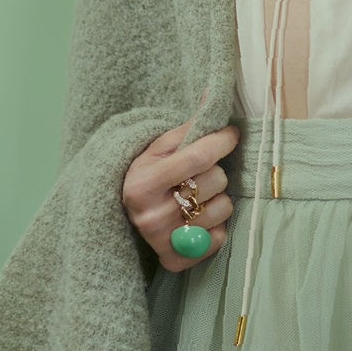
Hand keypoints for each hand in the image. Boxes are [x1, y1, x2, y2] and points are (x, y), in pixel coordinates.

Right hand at [121, 106, 239, 270]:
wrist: (121, 215)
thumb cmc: (147, 173)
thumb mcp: (158, 146)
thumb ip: (189, 124)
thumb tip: (214, 91)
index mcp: (143, 183)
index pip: (198, 157)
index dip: (222, 141)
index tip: (230, 134)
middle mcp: (151, 215)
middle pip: (216, 181)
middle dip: (215, 172)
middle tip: (198, 173)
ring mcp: (164, 241)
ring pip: (223, 208)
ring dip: (218, 198)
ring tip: (197, 196)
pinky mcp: (176, 259)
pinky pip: (220, 237)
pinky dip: (216, 226)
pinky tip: (198, 218)